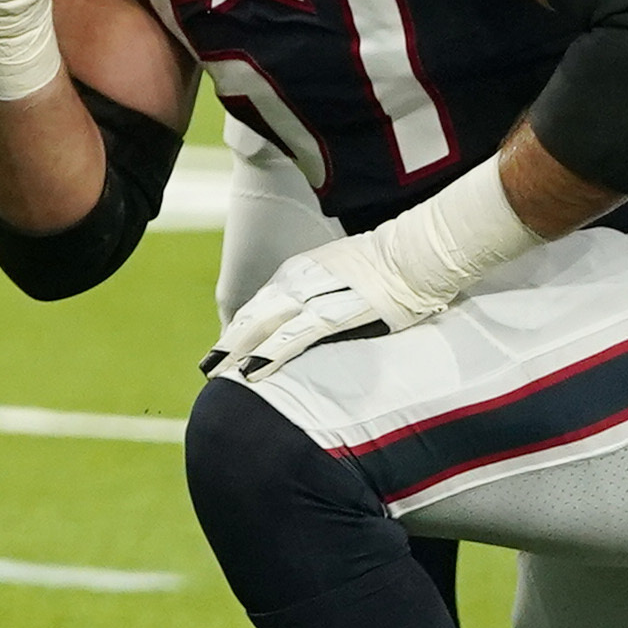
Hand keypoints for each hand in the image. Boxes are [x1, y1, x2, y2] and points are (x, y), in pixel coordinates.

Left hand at [207, 236, 419, 378]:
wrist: (419, 253)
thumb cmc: (392, 266)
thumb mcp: (347, 273)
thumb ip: (327, 291)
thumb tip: (321, 312)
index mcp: (301, 270)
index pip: (261, 303)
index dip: (241, 327)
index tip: (226, 349)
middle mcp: (300, 280)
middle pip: (254, 314)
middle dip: (229, 342)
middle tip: (208, 367)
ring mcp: (315, 295)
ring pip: (265, 325)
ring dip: (238, 351)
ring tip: (218, 373)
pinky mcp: (334, 312)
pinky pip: (294, 336)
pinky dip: (270, 353)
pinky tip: (253, 371)